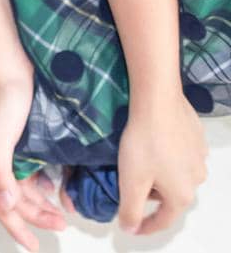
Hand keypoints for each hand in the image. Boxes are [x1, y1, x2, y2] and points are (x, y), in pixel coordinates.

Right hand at [0, 61, 64, 250]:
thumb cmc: (3, 102)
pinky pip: (31, 173)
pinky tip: (55, 184)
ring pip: (26, 189)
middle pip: (16, 202)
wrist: (9, 69)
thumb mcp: (1, 140)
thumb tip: (6, 204)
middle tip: (61, 225)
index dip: (18, 229)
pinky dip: (43, 185)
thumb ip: (1, 174)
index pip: (3, 208)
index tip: (34, 246)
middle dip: (37, 217)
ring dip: (41, 204)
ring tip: (61, 211)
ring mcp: (9, 154)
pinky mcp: (21, 143)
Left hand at [100, 89, 207, 236]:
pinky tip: (153, 147)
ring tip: (139, 165)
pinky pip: (180, 157)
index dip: (146, 226)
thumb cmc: (144, 143)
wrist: (158, 102)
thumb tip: (130, 229)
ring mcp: (200, 159)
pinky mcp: (197, 140)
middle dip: (150, 197)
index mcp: (182, 195)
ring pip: (176, 177)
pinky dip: (166, 159)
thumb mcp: (131, 181)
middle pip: (171, 198)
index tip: (132, 227)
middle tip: (129, 187)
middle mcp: (197, 180)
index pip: (163, 220)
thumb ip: (131, 209)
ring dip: (158, 177)